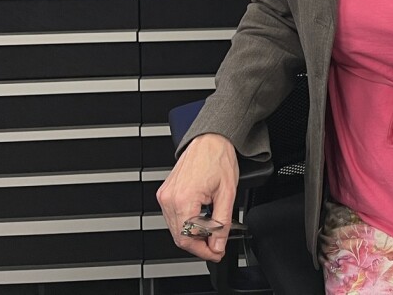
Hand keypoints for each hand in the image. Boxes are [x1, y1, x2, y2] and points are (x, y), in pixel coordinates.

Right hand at [156, 132, 239, 261]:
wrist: (210, 139)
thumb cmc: (218, 158)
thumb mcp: (227, 193)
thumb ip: (222, 223)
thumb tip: (218, 244)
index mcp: (183, 198)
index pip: (187, 238)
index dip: (203, 251)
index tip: (216, 253)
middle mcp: (169, 198)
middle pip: (179, 237)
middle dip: (199, 245)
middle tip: (216, 247)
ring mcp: (165, 195)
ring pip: (175, 229)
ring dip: (193, 235)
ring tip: (211, 232)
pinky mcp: (165, 193)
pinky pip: (173, 217)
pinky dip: (187, 224)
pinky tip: (201, 220)